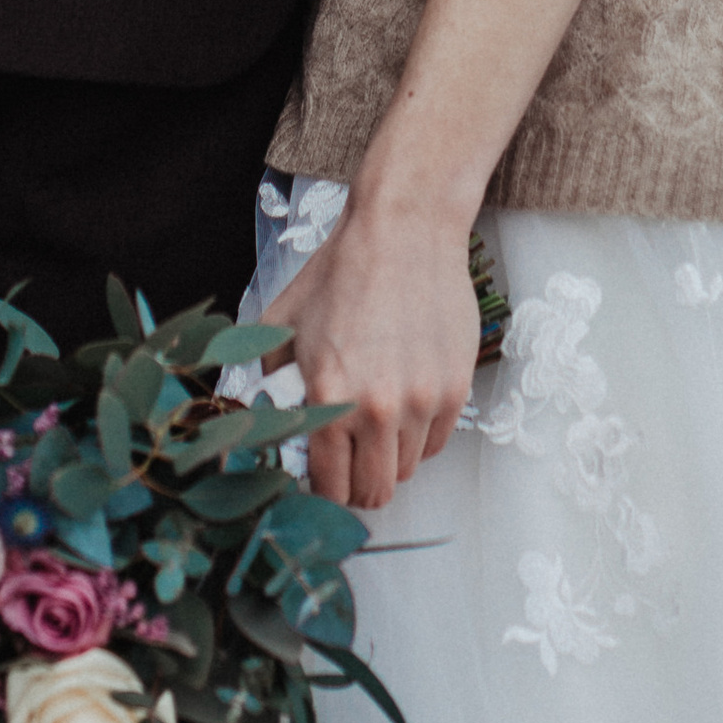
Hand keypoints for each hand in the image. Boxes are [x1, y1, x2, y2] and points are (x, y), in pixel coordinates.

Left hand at [260, 190, 479, 511]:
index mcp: (329, 396)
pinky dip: (418, 436)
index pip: (330, 486)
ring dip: (388, 458)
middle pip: (374, 492)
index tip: (323, 478)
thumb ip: (268, 381)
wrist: (404, 230)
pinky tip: (403, 403)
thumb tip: (267, 423)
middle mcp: (377, 407)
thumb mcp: (281, 324)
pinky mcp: (455, 388)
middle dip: (357, 485)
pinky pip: (436, 442)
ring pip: (406, 470)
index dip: (323, 490)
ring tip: (376, 422)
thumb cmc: (341, 272)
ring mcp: (422, 400)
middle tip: (350, 461)